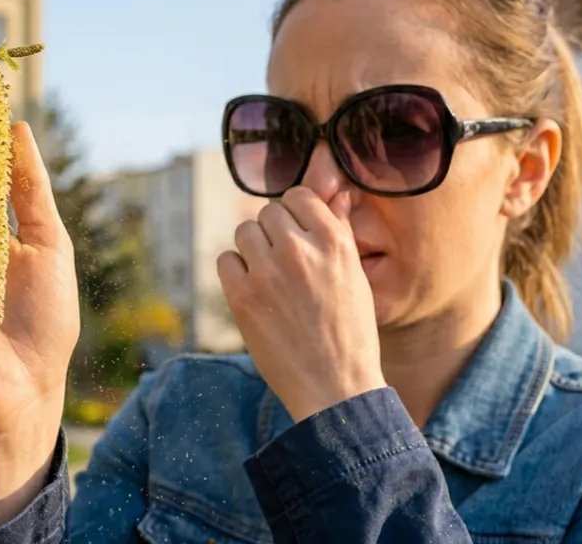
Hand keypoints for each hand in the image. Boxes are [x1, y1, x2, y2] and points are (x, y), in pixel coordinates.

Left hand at [216, 186, 385, 422]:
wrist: (334, 388)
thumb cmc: (349, 332)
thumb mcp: (355, 276)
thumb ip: (340, 230)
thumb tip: (337, 193)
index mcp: (334, 242)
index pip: (298, 195)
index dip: (294, 213)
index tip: (296, 233)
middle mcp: (300, 250)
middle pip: (268, 212)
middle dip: (273, 233)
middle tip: (284, 263)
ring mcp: (268, 272)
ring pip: (245, 231)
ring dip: (253, 249)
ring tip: (269, 277)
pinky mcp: (242, 296)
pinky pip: (225, 260)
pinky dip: (235, 272)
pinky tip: (252, 291)